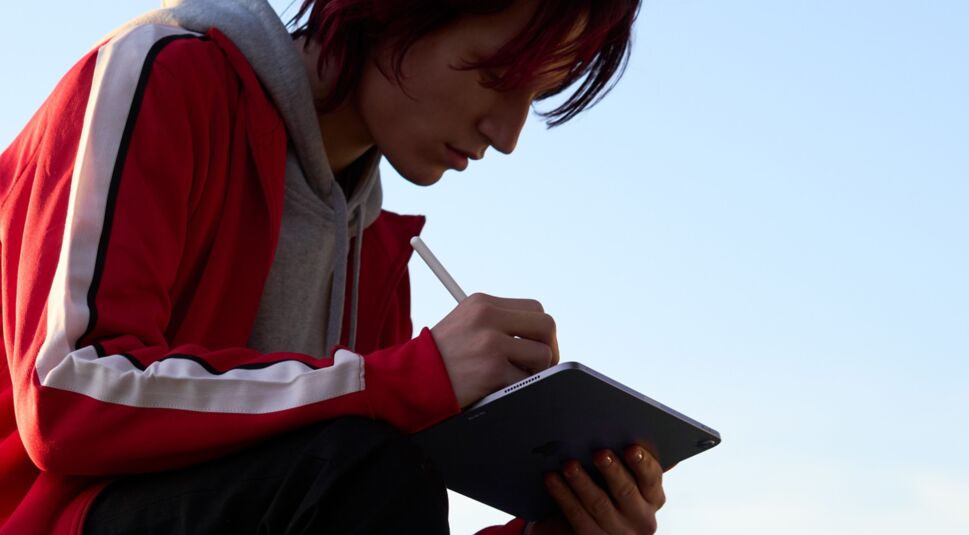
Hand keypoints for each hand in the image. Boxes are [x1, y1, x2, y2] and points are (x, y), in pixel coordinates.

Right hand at [430, 293, 558, 407]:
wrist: (408, 380)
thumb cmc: (439, 357)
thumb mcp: (464, 323)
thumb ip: (498, 323)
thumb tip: (538, 339)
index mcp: (483, 303)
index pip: (534, 308)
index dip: (541, 331)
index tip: (537, 346)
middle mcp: (488, 317)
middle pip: (545, 325)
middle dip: (550, 349)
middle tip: (540, 366)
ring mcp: (491, 344)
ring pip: (542, 355)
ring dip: (534, 372)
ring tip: (513, 378)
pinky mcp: (492, 370)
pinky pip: (525, 382)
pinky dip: (517, 390)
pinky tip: (498, 389)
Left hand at [531, 446, 666, 534]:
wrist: (581, 524)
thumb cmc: (604, 487)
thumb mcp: (618, 475)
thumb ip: (624, 457)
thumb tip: (619, 427)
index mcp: (652, 496)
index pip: (651, 477)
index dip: (642, 462)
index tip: (630, 447)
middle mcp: (641, 517)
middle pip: (625, 491)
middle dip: (612, 470)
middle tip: (598, 452)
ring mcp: (617, 531)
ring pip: (599, 504)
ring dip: (582, 482)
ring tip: (569, 464)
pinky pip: (577, 517)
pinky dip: (563, 495)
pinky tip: (551, 478)